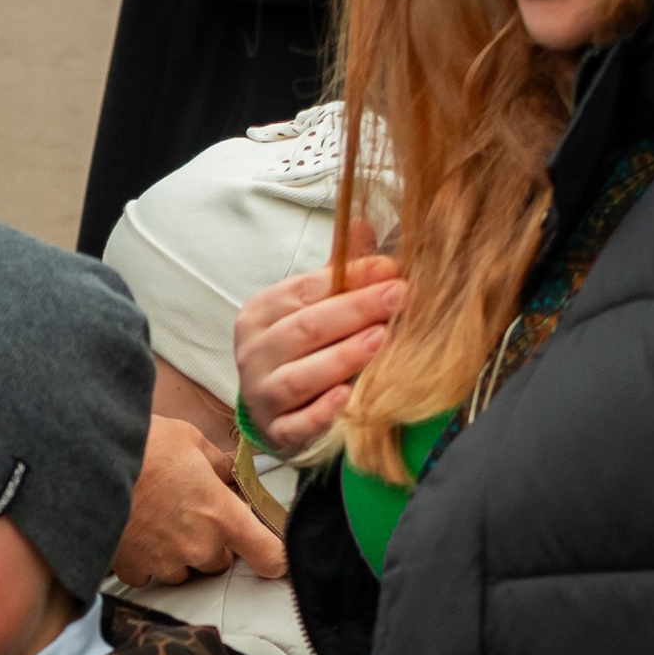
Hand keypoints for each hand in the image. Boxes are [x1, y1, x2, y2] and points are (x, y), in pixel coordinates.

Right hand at [112, 417, 286, 587]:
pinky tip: (136, 533)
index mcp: (222, 515)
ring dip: (178, 552)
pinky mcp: (134, 568)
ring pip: (184, 570)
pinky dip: (146, 559)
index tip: (271, 554)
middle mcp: (198, 547)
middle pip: (220, 561)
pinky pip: (149, 574)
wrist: (88, 463)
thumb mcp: (190, 441)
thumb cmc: (141, 446)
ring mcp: (165, 562)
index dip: (273, 557)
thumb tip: (229, 472)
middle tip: (190, 511)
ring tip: (157, 519)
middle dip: (211, 541)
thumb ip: (217, 465)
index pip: (267, 554)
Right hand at [234, 237, 402, 459]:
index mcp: (260, 313)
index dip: (349, 279)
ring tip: (383, 339)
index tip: (391, 269)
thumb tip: (362, 223)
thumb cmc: (299, 350)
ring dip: (343, 357)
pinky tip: (349, 395)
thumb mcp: (311, 307)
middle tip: (399, 296)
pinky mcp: (276, 431)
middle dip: (354, 311)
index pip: (305, 291)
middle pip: (304, 329)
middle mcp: (254, 353)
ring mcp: (262, 395)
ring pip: (300, 376)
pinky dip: (322, 410)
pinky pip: (298, 423)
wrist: (275, 409)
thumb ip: (337, 272)